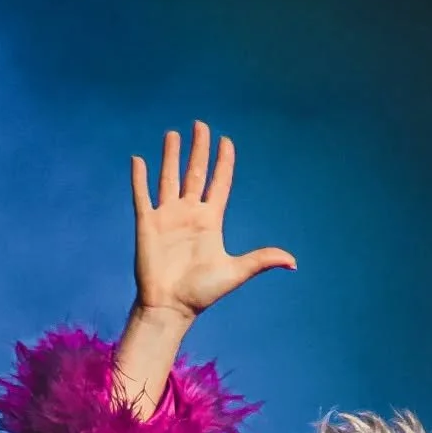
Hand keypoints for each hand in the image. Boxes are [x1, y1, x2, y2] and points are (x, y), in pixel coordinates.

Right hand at [131, 122, 294, 324]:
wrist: (171, 307)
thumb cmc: (202, 292)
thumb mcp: (236, 272)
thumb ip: (261, 260)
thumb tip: (293, 262)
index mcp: (210, 221)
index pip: (219, 183)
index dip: (223, 162)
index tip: (226, 141)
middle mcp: (189, 214)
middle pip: (194, 173)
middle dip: (198, 149)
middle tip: (200, 125)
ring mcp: (167, 218)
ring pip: (168, 178)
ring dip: (170, 156)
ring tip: (173, 134)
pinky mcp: (147, 224)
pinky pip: (142, 196)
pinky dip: (139, 178)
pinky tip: (138, 159)